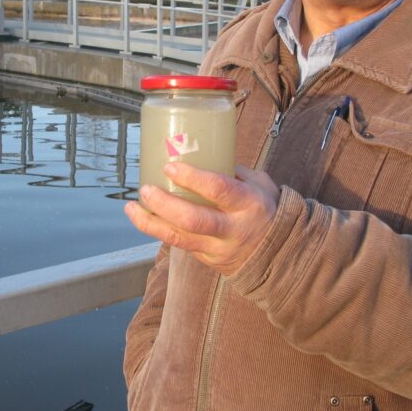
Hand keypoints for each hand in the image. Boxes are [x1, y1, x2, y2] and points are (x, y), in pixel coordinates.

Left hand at [124, 162, 278, 276]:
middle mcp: (233, 228)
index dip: (193, 178)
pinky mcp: (208, 260)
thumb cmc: (265, 208)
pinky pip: (180, 246)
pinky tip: (145, 219)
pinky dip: (160, 231)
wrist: (280, 254)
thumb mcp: (258, 184)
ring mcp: (219, 248)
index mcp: (248, 203)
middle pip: (193, 219)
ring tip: (131, 208)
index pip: (219, 190)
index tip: (170, 166)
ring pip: (179, 239)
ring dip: (150, 223)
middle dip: (164, 204)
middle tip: (145, 188)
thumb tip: (198, 150)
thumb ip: (232, 170)